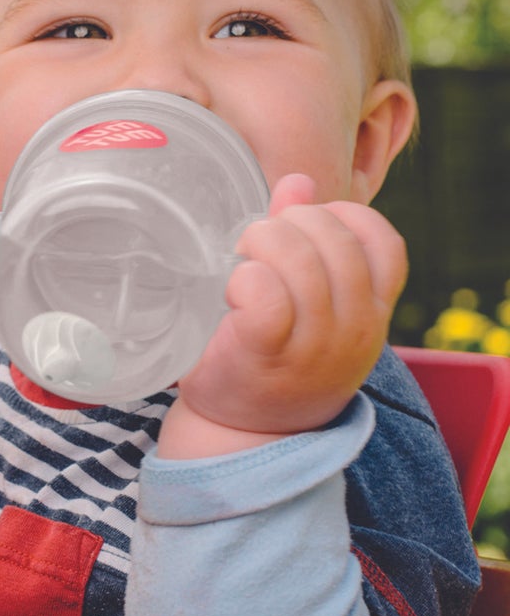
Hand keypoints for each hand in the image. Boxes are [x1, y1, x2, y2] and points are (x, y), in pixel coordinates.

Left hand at [163, 175, 407, 455]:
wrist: (245, 433)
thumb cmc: (276, 356)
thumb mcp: (308, 301)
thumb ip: (304, 238)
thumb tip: (299, 182)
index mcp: (372, 309)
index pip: (384, 241)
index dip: (341, 217)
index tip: (302, 229)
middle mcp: (355, 327)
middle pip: (334, 239)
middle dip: (287, 224)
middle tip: (255, 245)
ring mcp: (315, 345)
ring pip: (298, 260)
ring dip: (259, 245)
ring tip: (240, 262)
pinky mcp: (266, 353)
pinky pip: (265, 294)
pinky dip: (244, 278)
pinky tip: (231, 291)